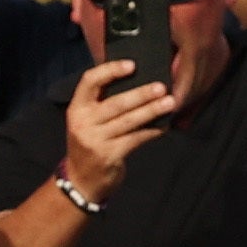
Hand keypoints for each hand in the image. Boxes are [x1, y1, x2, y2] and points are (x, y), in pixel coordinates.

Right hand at [55, 57, 178, 202]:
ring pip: (128, 121)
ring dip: (151, 111)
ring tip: (170, 102)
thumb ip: (101, 102)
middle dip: (141, 94)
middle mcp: (82, 122)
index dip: (110, 70)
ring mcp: (95, 140)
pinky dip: (152, 131)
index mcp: (76, 108)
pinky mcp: (108, 155)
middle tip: (162, 87)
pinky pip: (135, 139)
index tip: (132, 65)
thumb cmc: (90, 143)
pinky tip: (165, 126)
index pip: (89, 81)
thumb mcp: (87, 121)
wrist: (81, 181)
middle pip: (115, 103)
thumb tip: (136, 78)